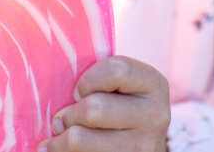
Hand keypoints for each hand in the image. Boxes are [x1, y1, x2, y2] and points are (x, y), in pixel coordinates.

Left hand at [38, 55, 169, 150]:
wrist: (140, 145)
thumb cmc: (120, 106)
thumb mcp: (122, 86)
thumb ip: (101, 79)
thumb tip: (60, 86)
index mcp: (154, 84)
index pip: (116, 70)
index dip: (88, 80)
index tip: (78, 92)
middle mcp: (155, 116)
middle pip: (94, 109)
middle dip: (69, 114)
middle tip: (61, 119)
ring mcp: (143, 147)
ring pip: (81, 140)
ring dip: (61, 139)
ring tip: (58, 135)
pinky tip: (60, 150)